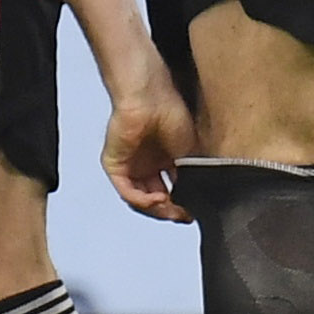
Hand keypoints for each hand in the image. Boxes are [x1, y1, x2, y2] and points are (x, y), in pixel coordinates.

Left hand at [100, 57, 198, 221]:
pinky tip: (157, 199)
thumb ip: (192, 178)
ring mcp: (129, 165)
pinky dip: (142, 200)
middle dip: (170, 211)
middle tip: (183, 216)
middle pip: (154, 200)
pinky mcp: (115, 164)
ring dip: (156, 209)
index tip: (194, 213)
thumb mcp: (191, 154)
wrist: (151, 97)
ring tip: (172, 208)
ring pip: (139, 200)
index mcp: (164, 161)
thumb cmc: (171, 114)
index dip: (182, 206)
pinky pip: (126, 190)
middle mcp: (146, 165)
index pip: (171, 193)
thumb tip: (198, 202)